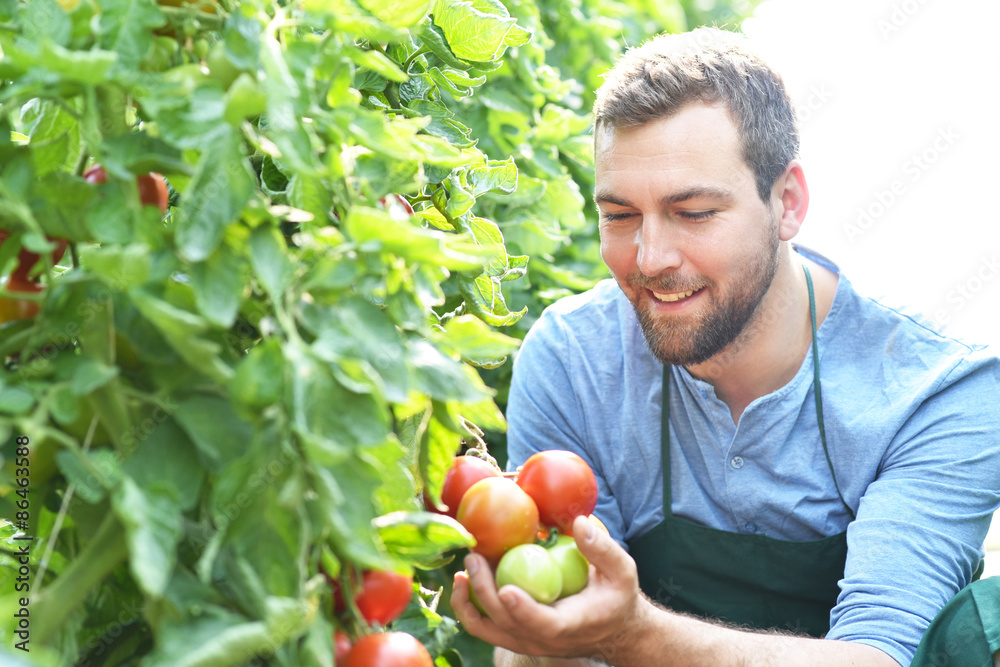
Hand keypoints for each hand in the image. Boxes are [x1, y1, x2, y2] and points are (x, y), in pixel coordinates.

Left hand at [452, 515, 648, 662]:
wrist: (612, 627)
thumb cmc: (616, 595)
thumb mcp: (622, 571)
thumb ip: (602, 549)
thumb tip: (579, 522)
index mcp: (570, 624)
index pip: (543, 623)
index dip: (523, 610)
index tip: (506, 590)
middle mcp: (543, 639)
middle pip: (506, 622)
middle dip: (484, 591)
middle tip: (474, 557)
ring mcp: (526, 640)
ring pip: (488, 630)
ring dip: (468, 603)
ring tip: (462, 571)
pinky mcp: (515, 635)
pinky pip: (485, 626)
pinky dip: (469, 606)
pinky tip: (465, 579)